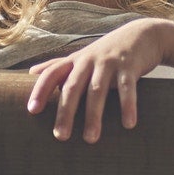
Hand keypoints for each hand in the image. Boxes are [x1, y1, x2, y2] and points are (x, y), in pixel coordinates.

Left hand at [26, 18, 172, 142]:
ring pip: (97, 90)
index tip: (32, 111)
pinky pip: (126, 88)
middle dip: (65, 112)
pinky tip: (128, 125)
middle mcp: (88, 60)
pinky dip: (128, 106)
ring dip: (94, 115)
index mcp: (74, 61)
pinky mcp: (129, 66)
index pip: (51, 74)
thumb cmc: (107, 52)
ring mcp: (109, 62)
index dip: (40, 90)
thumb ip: (58, 65)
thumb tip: (31, 72)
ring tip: (90, 139)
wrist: (142, 34)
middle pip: (72, 87)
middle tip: (60, 136)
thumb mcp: (81, 57)